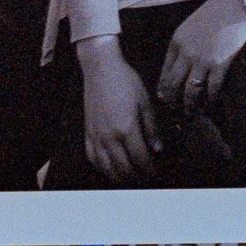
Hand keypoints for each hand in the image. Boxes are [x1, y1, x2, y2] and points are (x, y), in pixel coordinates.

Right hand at [78, 37, 158, 181]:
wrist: (100, 68)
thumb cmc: (125, 81)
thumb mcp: (145, 102)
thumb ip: (152, 128)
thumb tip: (158, 149)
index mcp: (126, 129)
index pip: (141, 160)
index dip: (151, 170)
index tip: (158, 173)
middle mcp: (109, 137)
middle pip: (124, 169)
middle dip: (138, 177)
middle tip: (148, 178)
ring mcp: (96, 136)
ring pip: (107, 168)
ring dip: (121, 177)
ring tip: (132, 177)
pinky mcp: (87, 132)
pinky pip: (93, 158)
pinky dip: (103, 167)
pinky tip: (110, 168)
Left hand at [157, 0, 245, 113]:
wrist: (236, 3)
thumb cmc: (215, 14)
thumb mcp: (190, 27)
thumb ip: (183, 47)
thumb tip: (180, 69)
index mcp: (176, 43)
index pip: (164, 74)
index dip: (164, 91)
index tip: (165, 102)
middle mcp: (185, 53)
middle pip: (173, 86)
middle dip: (173, 104)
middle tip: (176, 115)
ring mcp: (203, 59)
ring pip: (191, 92)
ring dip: (191, 107)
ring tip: (192, 115)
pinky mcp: (221, 63)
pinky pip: (213, 89)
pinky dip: (212, 101)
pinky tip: (212, 106)